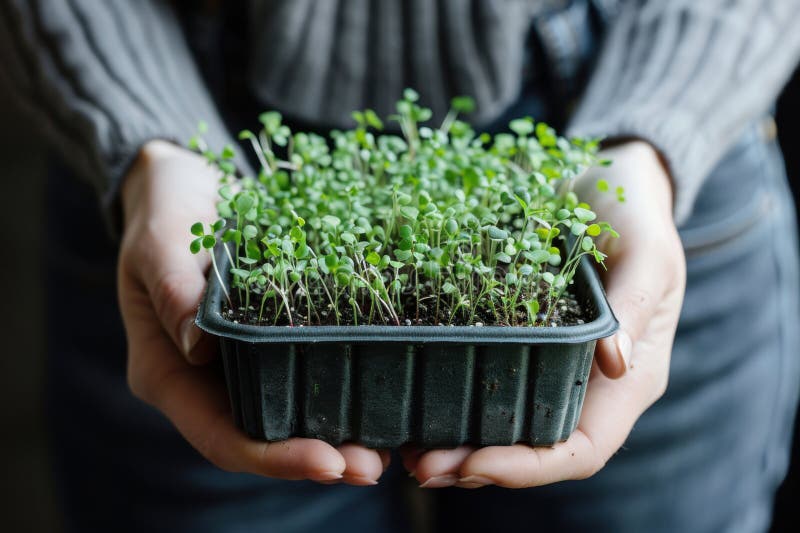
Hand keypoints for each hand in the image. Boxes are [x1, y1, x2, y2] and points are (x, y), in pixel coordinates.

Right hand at [118, 140, 387, 484]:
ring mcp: (239, 363)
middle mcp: (205, 380)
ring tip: (390, 445)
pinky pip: (304, 373)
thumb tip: (199, 347)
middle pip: (261, 437)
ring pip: (288, 415)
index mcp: (167, 371)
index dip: (272, 457)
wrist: (188, 183)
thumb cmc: (164, 206)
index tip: (327, 461)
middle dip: (316, 456)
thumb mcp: (160, 239)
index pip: (220, 435)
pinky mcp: (269, 340)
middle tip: (374, 464)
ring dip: (338, 433)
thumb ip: (172, 290)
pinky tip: (381, 393)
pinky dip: (341, 388)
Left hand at [402, 141, 685, 487]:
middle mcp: (590, 386)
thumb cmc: (635, 216)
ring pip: (507, 427)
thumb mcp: (647, 254)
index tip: (475, 463)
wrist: (608, 182)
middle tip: (422, 465)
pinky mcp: (525, 345)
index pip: (582, 449)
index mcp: (628, 379)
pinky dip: (453, 402)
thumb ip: (635, 307)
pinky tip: (415, 404)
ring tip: (408, 449)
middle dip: (480, 464)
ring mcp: (555, 367)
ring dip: (459, 444)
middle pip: (536, 449)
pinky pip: (490, 386)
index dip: (531, 467)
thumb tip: (614, 364)